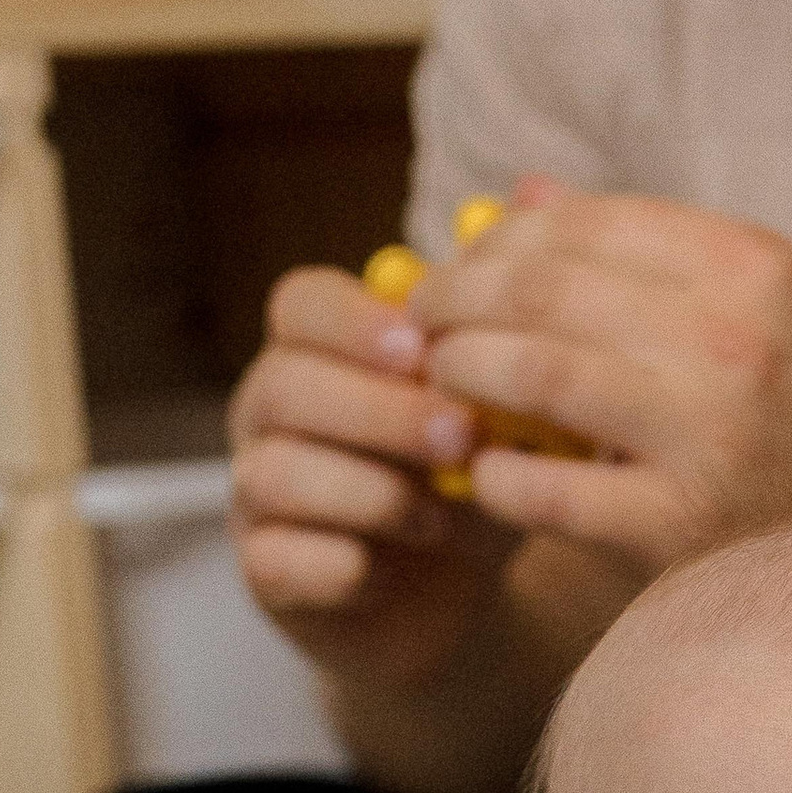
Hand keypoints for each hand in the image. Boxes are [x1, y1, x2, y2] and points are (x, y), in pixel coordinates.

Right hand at [227, 265, 519, 698]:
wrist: (465, 599)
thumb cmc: (475, 476)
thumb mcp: (504, 397)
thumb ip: (508, 310)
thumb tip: (533, 193)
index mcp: (321, 352)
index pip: (301, 303)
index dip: (354, 320)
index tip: (422, 346)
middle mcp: (272, 413)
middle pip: (284, 383)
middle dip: (378, 409)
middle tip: (461, 435)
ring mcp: (257, 495)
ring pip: (273, 473)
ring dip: (370, 491)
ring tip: (444, 517)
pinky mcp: (266, 574)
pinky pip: (278, 560)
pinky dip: (342, 565)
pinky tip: (392, 571)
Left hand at [403, 181, 791, 572]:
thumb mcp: (763, 303)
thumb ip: (648, 249)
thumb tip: (521, 197)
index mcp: (754, 269)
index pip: (585, 223)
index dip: (499, 237)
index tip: (462, 262)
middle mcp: (735, 343)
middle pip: (543, 287)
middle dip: (455, 295)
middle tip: (420, 318)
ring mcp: (708, 439)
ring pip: (533, 373)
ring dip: (460, 370)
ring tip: (438, 380)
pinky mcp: (680, 529)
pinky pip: (541, 488)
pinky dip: (491, 473)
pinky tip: (485, 469)